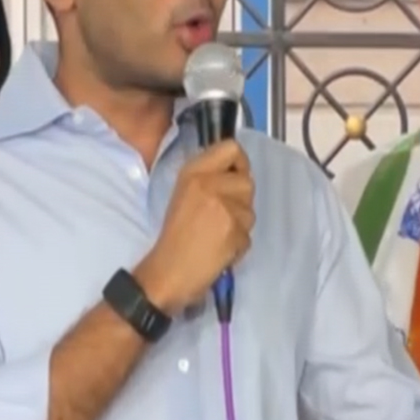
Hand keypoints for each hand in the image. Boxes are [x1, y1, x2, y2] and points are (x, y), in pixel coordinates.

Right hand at [135, 139, 254, 313]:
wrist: (168, 271)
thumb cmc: (174, 236)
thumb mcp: (184, 194)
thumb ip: (209, 178)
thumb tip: (236, 171)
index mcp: (193, 171)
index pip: (232, 148)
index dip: (239, 164)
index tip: (233, 180)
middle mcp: (209, 182)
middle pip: (247, 181)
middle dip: (240, 202)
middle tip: (220, 217)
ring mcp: (223, 205)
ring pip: (250, 210)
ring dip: (240, 225)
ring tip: (217, 235)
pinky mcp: (234, 229)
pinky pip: (248, 234)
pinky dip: (238, 245)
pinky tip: (219, 250)